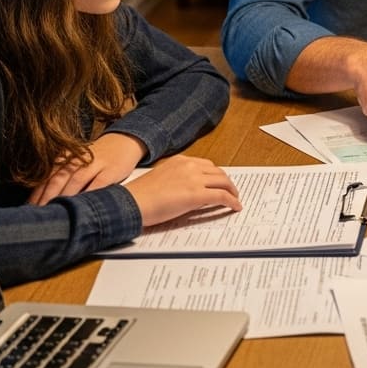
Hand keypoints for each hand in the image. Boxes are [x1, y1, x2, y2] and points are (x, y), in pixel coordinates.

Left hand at [28, 132, 147, 205]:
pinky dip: (89, 195)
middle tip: (39, 216)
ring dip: (64, 198)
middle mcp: (77, 159)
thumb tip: (43, 202)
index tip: (29, 210)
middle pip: (57, 180)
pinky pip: (98, 184)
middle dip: (46, 199)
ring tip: (56, 215)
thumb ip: (61, 177)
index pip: (46, 177)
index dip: (36, 194)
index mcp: (64, 157)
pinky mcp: (111, 170)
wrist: (124, 141)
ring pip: (75, 181)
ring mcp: (95, 164)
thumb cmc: (96, 158)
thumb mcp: (75, 163)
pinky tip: (83, 208)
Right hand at [124, 155, 242, 228]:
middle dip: (226, 182)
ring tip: (235, 199)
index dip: (215, 174)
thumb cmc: (139, 195)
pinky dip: (232, 201)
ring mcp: (194, 179)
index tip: (219, 182)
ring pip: (223, 182)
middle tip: (231, 191)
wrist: (130, 203)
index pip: (205, 165)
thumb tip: (188, 190)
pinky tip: (235, 207)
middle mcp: (189, 166)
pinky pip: (222, 196)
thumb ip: (177, 179)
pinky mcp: (196, 194)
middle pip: (217, 171)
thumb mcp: (160, 179)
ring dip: (232, 191)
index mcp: (179, 160)